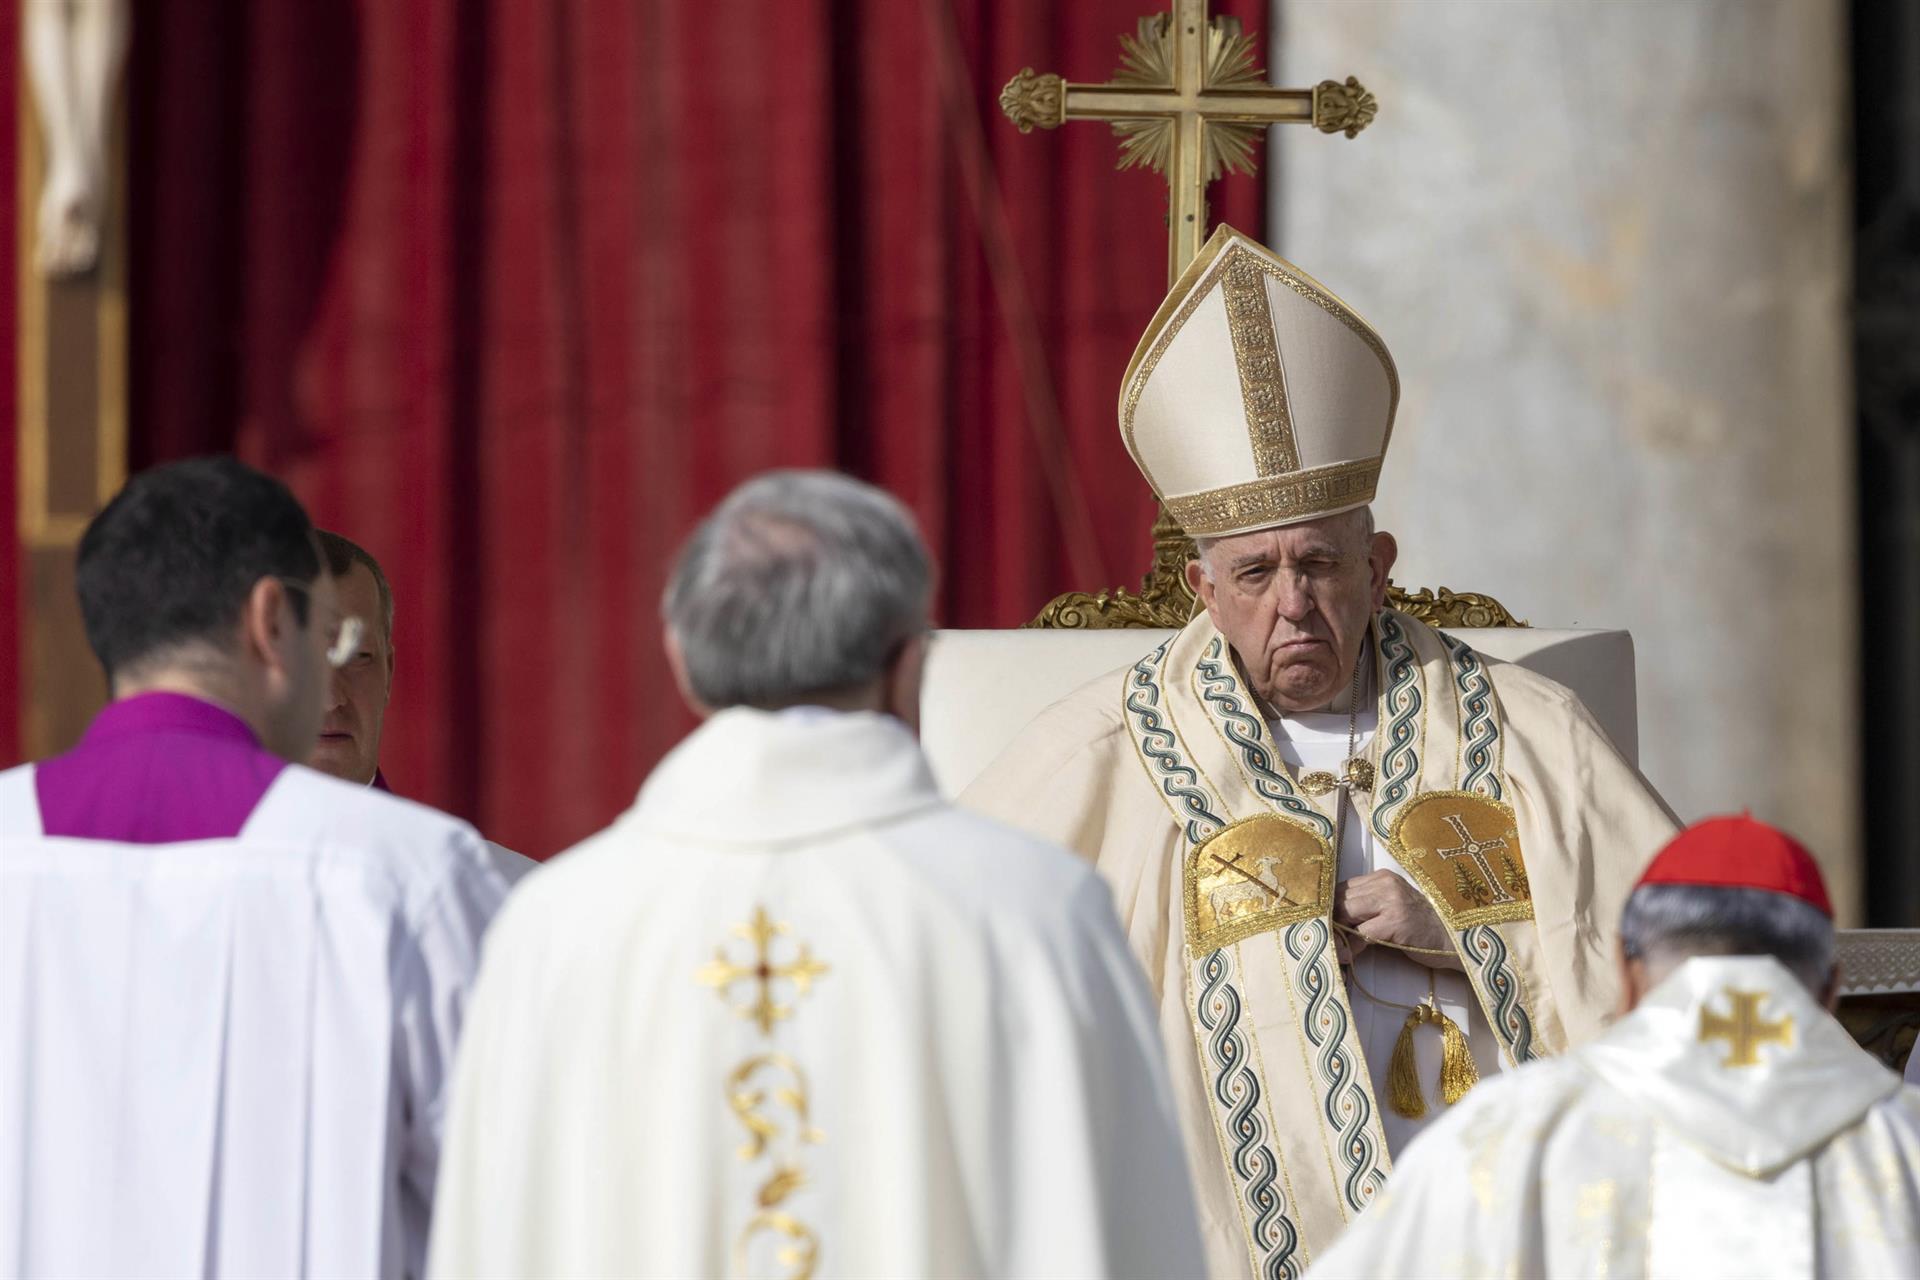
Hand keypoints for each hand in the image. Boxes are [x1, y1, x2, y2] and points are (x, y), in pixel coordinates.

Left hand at [1332, 870, 1460, 970]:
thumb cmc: (1419, 928)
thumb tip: (1330, 921)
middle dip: (1329, 921)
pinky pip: (1362, 934)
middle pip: (1340, 899)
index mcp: (1381, 877)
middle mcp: (1386, 884)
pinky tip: (1350, 956)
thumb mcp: (1391, 908)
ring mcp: (1392, 901)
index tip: (1319, 924)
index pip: (1341, 888)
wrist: (1453, 940)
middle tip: (1323, 940)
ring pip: (1347, 913)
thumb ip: (1365, 908)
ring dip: (1338, 934)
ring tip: (1336, 949)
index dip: (1328, 908)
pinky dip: (1352, 947)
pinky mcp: (1396, 922)